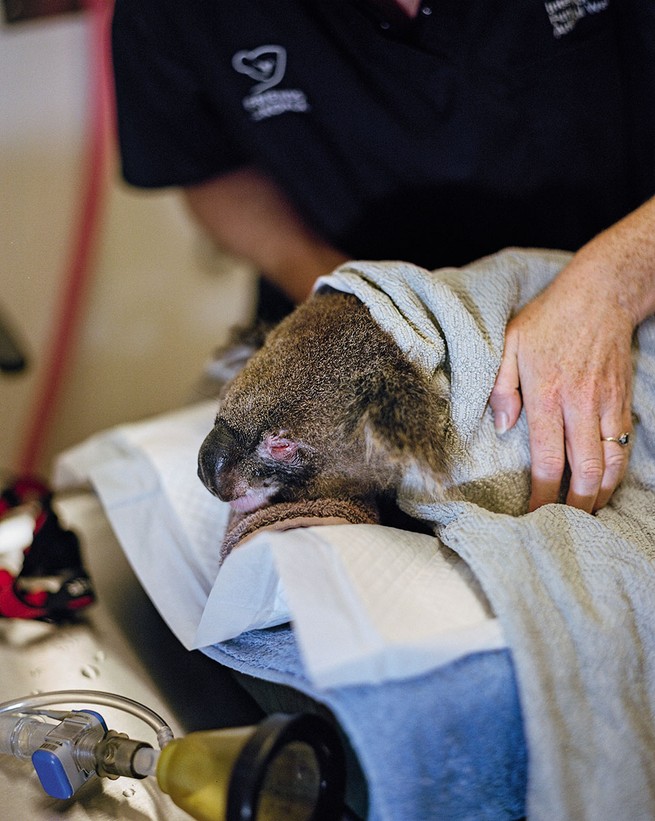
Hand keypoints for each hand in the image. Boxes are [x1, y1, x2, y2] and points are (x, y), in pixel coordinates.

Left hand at [490, 263, 633, 511]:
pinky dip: (616, 471)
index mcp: (546, 394)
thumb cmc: (547, 320)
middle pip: (584, 470)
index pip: (548, 459)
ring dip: (599, 494)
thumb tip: (503, 429)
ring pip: (610, 463)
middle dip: (575, 504)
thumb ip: (501, 388)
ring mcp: (606, 404)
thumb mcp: (509, 344)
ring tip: (584, 512)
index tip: (533, 514)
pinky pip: (623, 446)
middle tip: (563, 525)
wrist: (600, 295)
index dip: (543, 494)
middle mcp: (580, 404)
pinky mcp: (622, 401)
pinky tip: (604, 484)